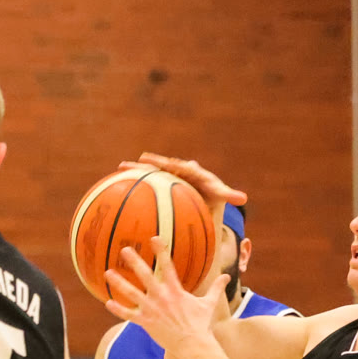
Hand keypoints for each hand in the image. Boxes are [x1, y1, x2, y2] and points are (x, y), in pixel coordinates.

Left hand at [106, 239, 228, 350]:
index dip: (161, 251)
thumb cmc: (201, 324)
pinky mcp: (146, 323)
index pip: (167, 266)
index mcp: (176, 290)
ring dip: (119, 283)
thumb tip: (227, 276)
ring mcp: (152, 310)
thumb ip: (216, 288)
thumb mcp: (209, 304)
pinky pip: (129, 315)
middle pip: (145, 275)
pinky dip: (118, 309)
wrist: (193, 345)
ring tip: (107, 273)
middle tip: (124, 250)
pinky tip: (107, 303)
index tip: (153, 238)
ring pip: (132, 293)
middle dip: (135, 261)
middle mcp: (162, 297)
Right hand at [129, 153, 246, 227]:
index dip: (172, 164)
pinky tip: (116, 188)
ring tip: (121, 167)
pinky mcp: (159, 185)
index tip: (165, 163)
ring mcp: (166, 177)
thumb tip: (242, 198)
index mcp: (190, 170)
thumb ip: (228, 195)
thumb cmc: (211, 196)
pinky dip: (132, 185)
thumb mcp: (219, 195)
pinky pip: (145, 185)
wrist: (201, 196)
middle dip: (152, 163)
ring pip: (150, 173)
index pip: (181, 165)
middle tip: (140, 161)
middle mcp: (176, 170)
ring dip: (136, 170)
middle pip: (162, 165)